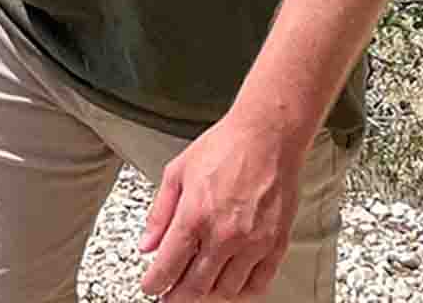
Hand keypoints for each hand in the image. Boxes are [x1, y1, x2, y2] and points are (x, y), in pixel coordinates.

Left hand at [137, 114, 306, 300]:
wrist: (268, 137)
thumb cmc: (224, 148)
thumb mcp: (177, 173)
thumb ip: (160, 213)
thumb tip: (147, 245)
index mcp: (194, 215)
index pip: (168, 266)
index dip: (154, 283)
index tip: (150, 286)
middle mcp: (224, 234)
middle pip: (195, 287)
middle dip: (178, 297)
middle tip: (170, 296)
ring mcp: (252, 243)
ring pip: (225, 290)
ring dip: (208, 294)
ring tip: (199, 287)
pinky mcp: (275, 245)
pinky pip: (258, 284)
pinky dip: (241, 291)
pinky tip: (229, 284)